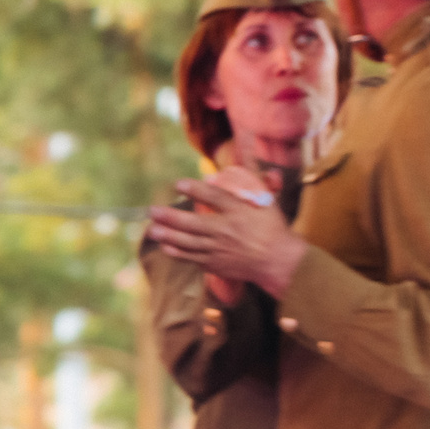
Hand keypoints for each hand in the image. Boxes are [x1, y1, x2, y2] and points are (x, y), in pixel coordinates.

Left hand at [145, 178, 308, 299]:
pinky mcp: (216, 263)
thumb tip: (224, 164)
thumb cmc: (270, 226)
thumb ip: (245, 179)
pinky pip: (192, 258)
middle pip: (193, 223)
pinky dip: (177, 252)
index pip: (215, 197)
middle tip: (152, 211)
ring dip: (167, 235)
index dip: (195, 189)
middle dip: (170, 217)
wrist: (278, 260)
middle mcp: (228, 230)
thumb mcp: (264, 199)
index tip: (178, 184)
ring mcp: (220, 249)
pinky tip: (165, 246)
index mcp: (240, 211)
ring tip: (152, 229)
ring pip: (188, 242)